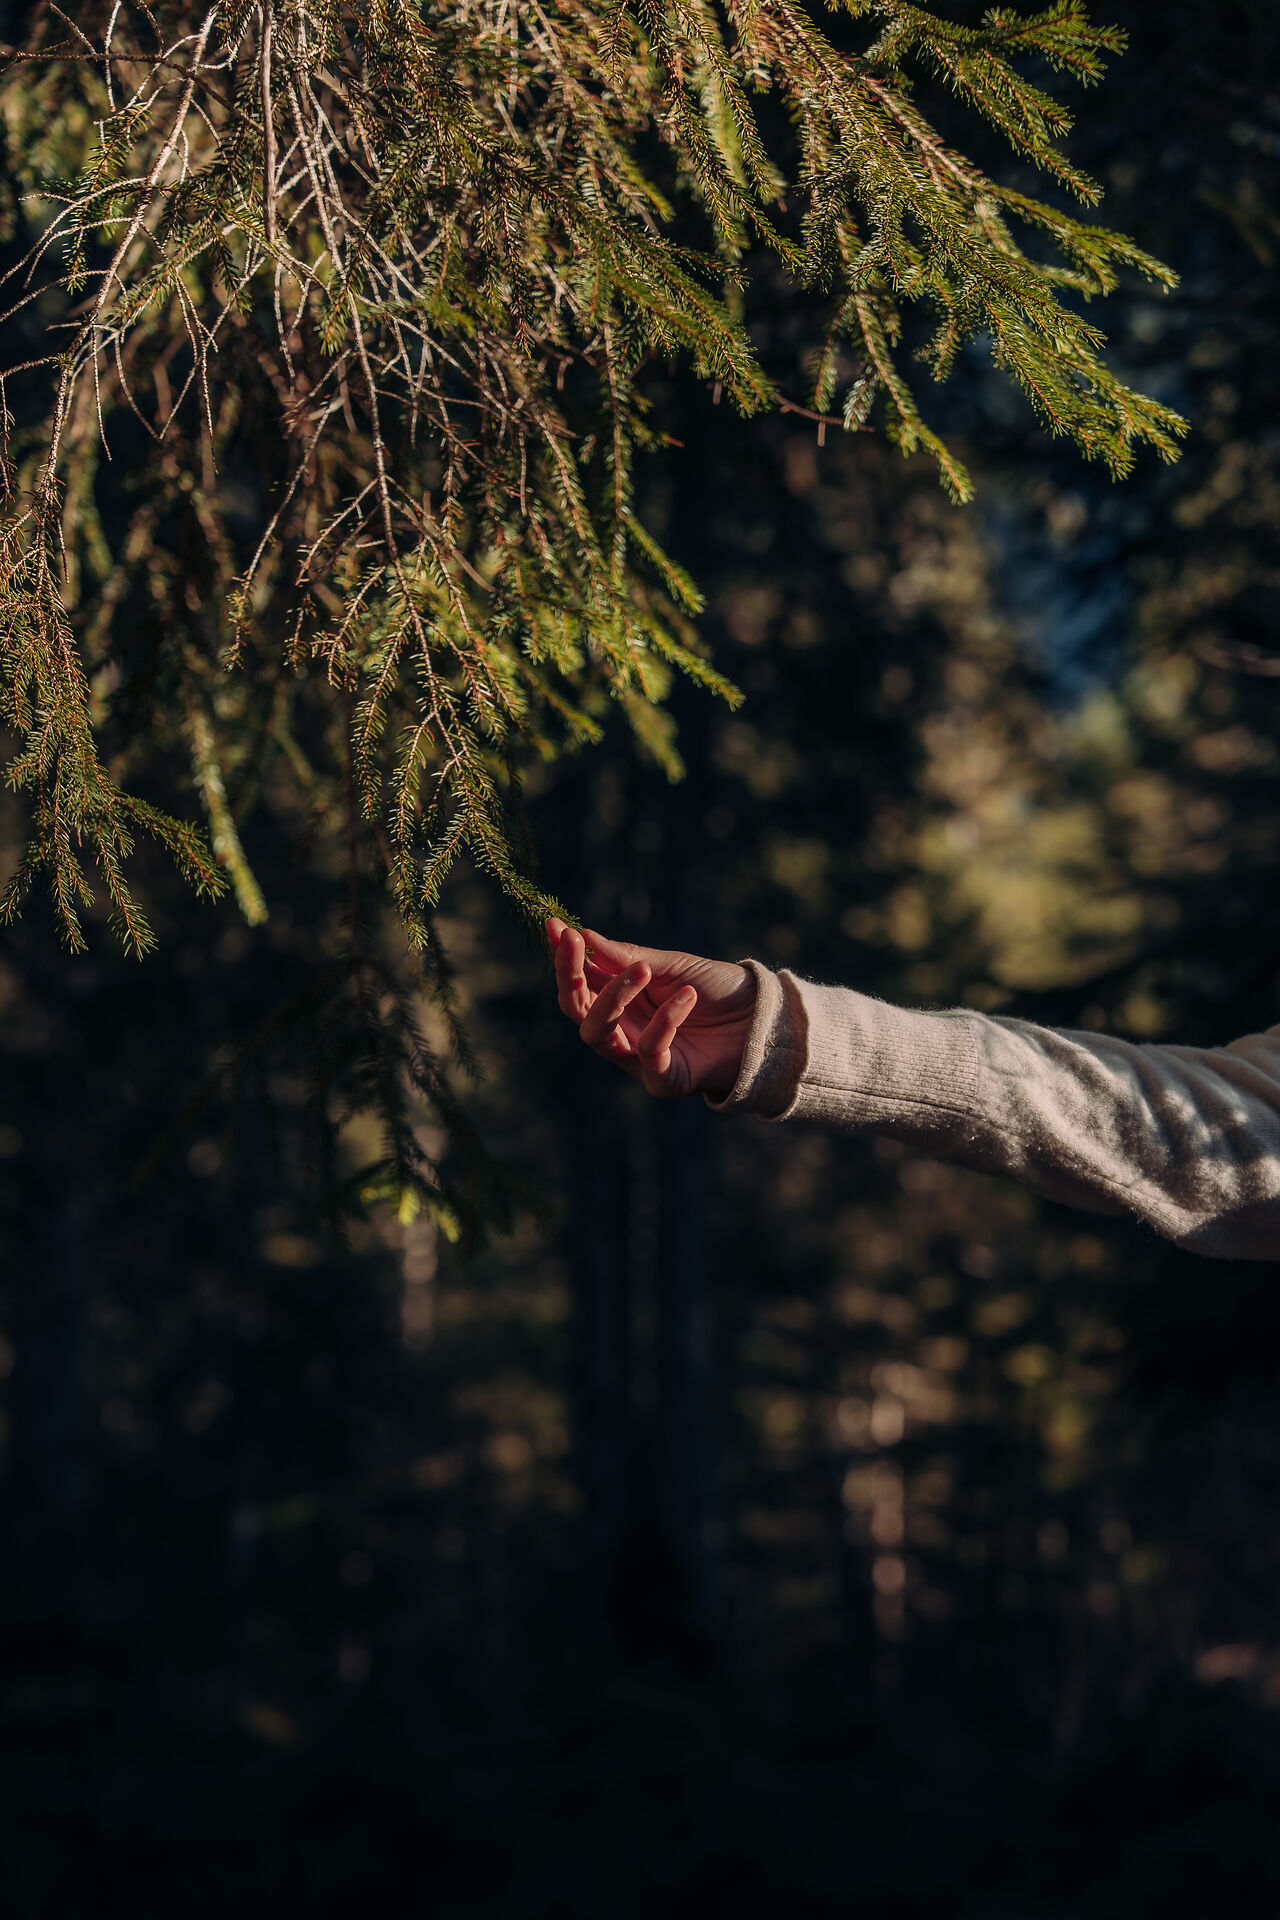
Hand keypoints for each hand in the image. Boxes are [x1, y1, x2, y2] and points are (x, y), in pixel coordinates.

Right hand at [546, 918, 755, 1100]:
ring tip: (643, 969)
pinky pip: (648, 1053)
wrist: (761, 1018)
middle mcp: (621, 1030)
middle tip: (576, 944)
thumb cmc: (715, 989)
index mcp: (619, 1000)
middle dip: (570, 975)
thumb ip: (627, 957)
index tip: (554, 926)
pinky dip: (665, 1023)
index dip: (563, 956)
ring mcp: (638, 1058)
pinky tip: (687, 997)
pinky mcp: (664, 1080)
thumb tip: (581, 935)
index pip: (579, 980)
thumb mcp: (670, 965)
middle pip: (576, 1009)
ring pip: (597, 1034)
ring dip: (613, 997)